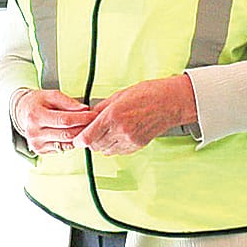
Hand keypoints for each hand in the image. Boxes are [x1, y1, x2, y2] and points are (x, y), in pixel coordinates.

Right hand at [15, 89, 95, 154]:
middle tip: (95, 123)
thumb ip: (68, 102)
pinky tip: (76, 135)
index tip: (93, 115)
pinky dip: (72, 142)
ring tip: (88, 128)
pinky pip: (63, 148)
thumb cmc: (37, 102)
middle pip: (67, 134)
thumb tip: (84, 109)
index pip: (64, 120)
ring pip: (67, 143)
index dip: (82, 118)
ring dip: (80, 137)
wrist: (23, 112)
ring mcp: (37, 144)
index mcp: (36, 116)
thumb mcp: (51, 95)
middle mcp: (34, 132)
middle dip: (84, 128)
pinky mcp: (41, 151)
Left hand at [74, 75, 196, 155]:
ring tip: (105, 133)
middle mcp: (121, 130)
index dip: (79, 139)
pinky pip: (118, 151)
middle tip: (91, 132)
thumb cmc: (148, 94)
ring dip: (102, 144)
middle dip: (91, 140)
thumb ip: (102, 108)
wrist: (170, 103)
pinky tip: (117, 136)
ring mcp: (130, 140)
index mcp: (114, 116)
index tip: (77, 138)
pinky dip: (114, 146)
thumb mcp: (119, 95)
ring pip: (106, 150)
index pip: (88, 136)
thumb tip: (90, 116)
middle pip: (95, 145)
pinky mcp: (137, 145)